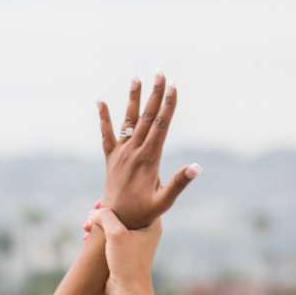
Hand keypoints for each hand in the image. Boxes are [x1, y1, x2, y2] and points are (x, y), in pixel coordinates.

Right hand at [87, 207, 163, 294]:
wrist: (128, 293)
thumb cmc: (127, 263)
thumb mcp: (116, 234)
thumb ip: (105, 216)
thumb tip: (95, 212)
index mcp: (151, 223)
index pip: (135, 201)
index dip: (117, 198)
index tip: (100, 201)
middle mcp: (144, 231)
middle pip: (122, 211)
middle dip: (102, 212)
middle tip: (90, 214)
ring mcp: (133, 242)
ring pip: (113, 224)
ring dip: (97, 224)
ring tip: (85, 227)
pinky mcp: (122, 253)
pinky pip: (109, 237)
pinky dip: (97, 235)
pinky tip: (85, 239)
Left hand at [95, 73, 197, 230]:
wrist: (116, 221)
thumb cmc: (144, 212)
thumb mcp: (164, 202)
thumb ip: (179, 183)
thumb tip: (196, 167)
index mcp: (148, 159)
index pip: (160, 126)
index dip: (168, 106)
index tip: (174, 87)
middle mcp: (133, 152)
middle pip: (146, 117)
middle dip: (155, 95)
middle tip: (161, 73)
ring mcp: (120, 153)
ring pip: (128, 121)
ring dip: (133, 99)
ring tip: (136, 78)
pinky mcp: (111, 158)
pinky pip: (106, 135)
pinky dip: (103, 118)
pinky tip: (99, 101)